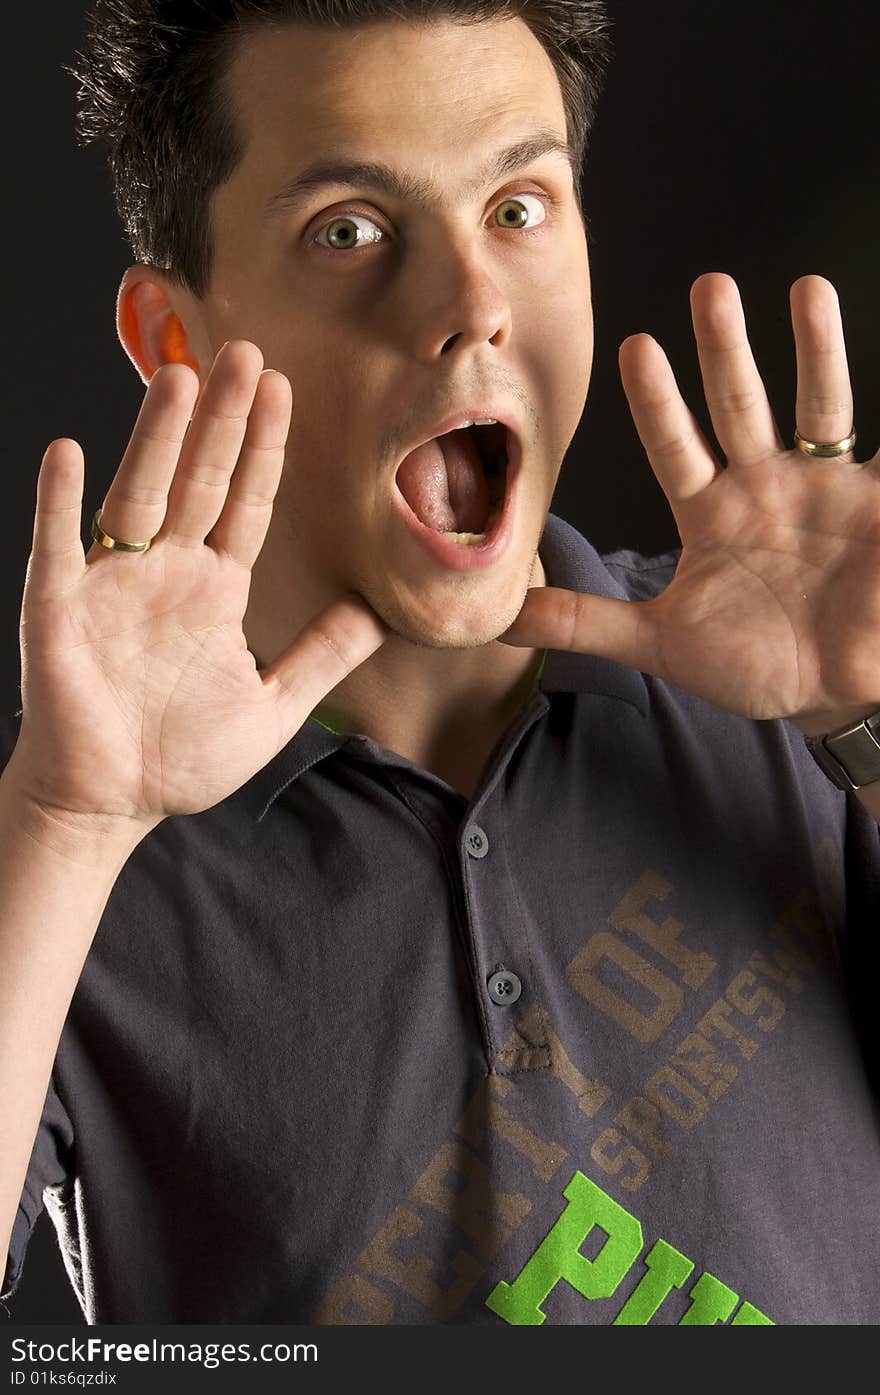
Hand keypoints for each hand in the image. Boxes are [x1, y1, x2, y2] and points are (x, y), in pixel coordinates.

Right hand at [7, 341, 386, 833]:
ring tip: (179, 378)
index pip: (244, 503)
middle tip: (245, 352)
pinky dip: (57, 504)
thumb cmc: (181, 757)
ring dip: (156, 440)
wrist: (107, 805)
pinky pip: (56, 550)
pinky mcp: (60, 613)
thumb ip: (322, 656)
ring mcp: (111, 587)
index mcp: (214, 590)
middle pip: (198, 481)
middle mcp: (166, 573)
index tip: (282, 388)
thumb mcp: (273, 705)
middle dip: (221, 420)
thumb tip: (381, 613)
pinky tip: (67, 453)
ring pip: (138, 497)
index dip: (263, 448)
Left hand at [500, 272, 876, 736]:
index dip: (659, 401)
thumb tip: (498, 615)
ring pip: (818, 407)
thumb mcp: (660, 642)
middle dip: (724, 351)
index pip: (676, 446)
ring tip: (807, 290)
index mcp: (712, 513)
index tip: (638, 346)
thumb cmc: (754, 665)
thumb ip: (581, 622)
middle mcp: (765, 487)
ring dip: (815, 350)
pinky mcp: (878, 501)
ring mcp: (826, 491)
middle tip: (709, 287)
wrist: (833, 694)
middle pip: (741, 407)